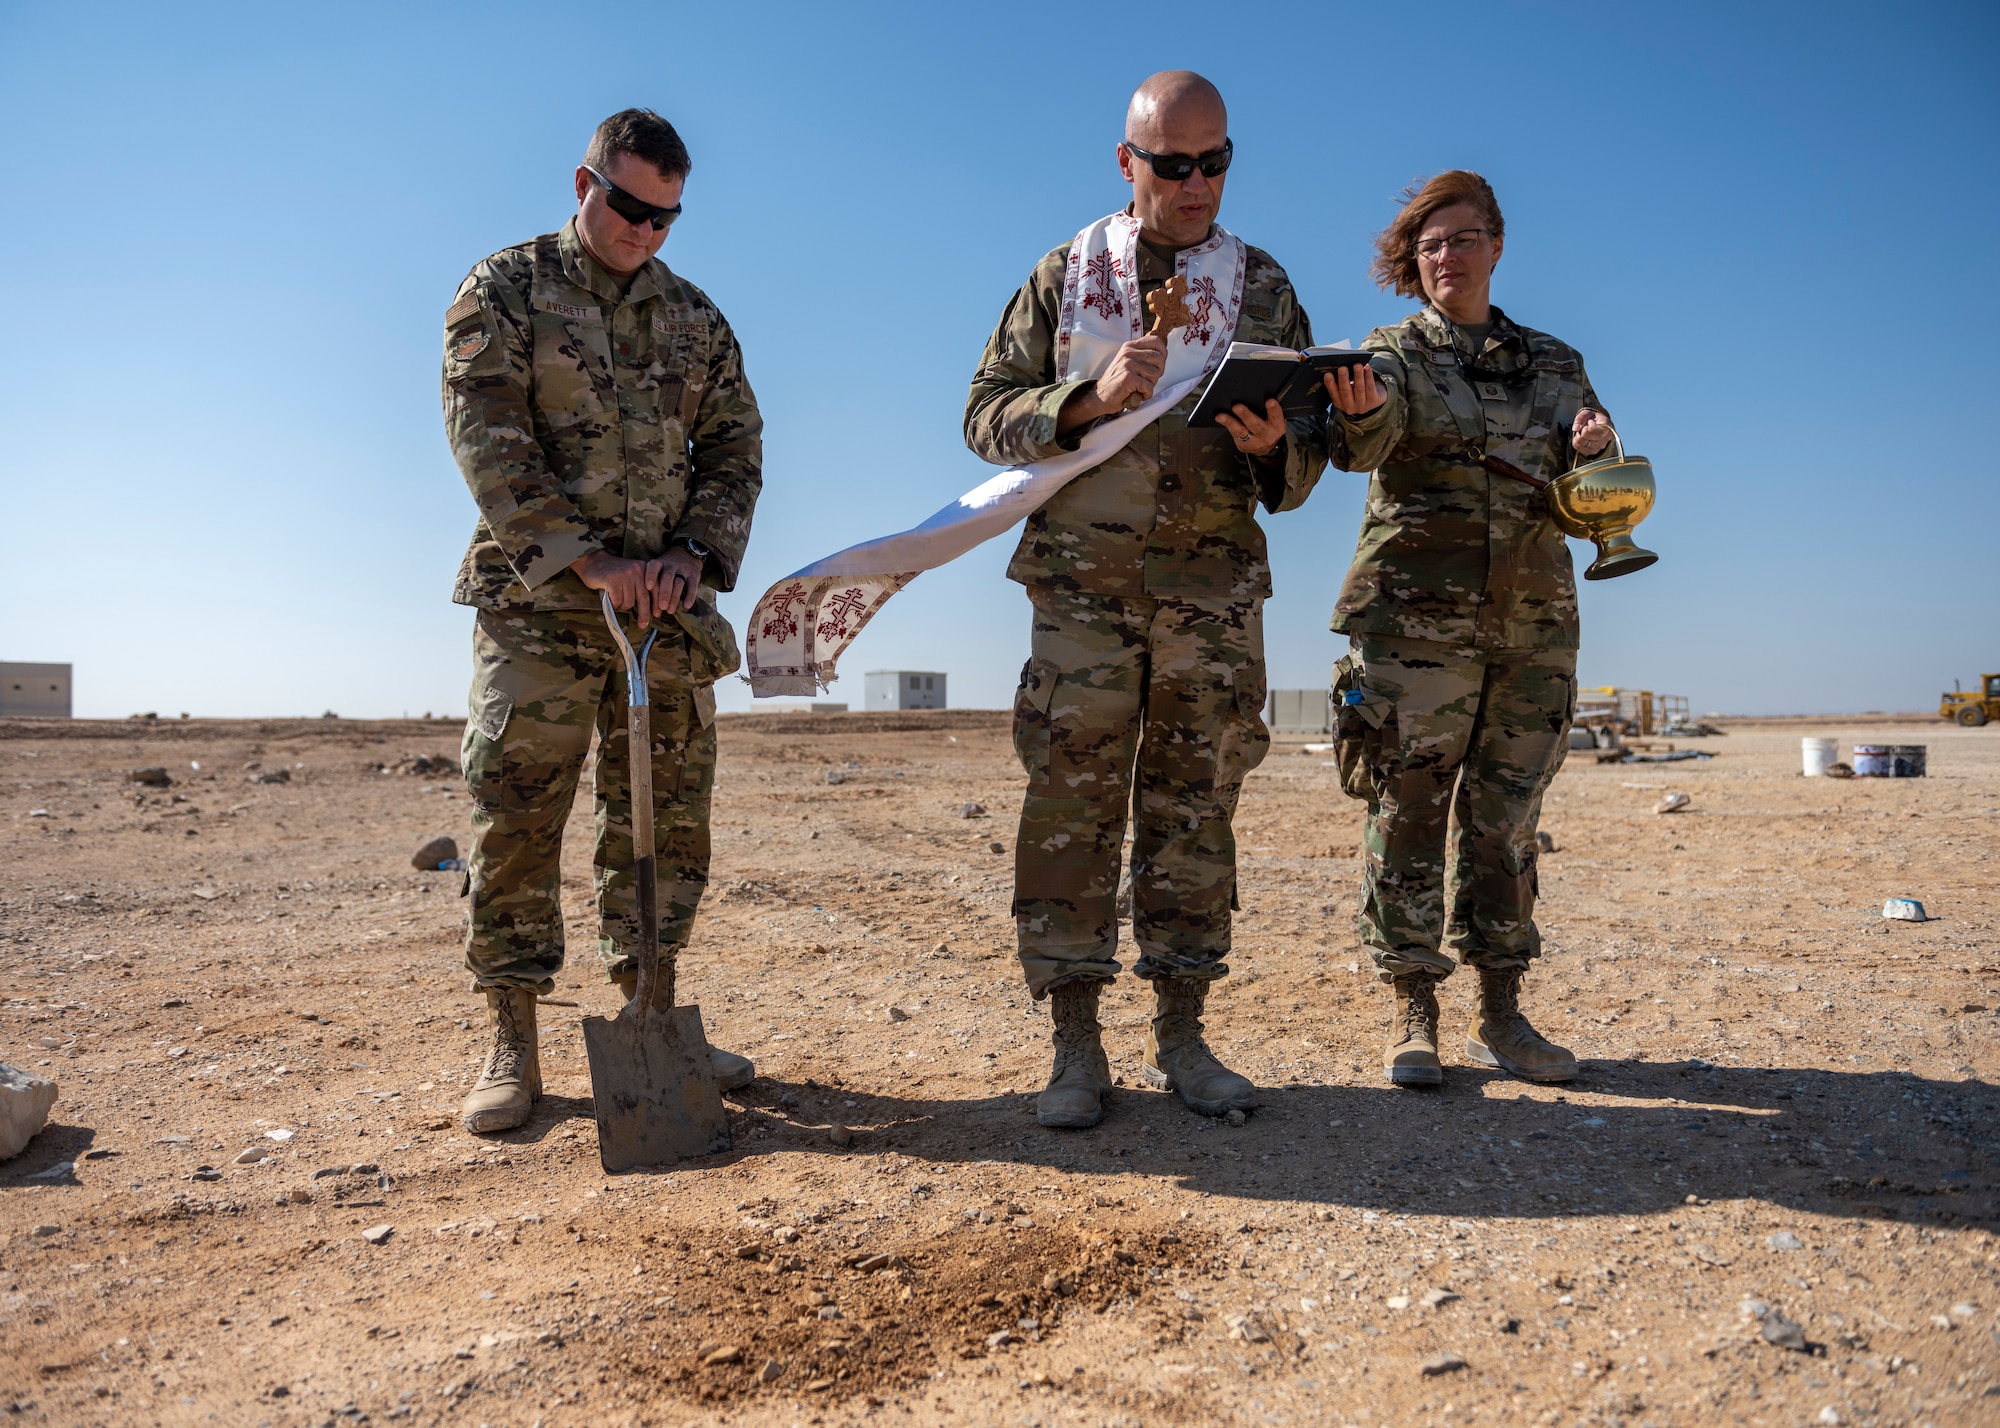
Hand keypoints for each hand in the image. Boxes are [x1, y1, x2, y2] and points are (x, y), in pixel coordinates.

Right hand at [570, 547, 703, 629]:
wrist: (591, 562)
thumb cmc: (611, 574)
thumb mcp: (630, 578)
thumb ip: (641, 589)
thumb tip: (653, 609)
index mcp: (646, 570)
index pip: (656, 592)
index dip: (657, 605)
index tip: (660, 615)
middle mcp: (639, 571)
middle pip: (645, 600)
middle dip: (645, 614)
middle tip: (646, 625)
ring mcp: (627, 575)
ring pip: (630, 603)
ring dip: (623, 606)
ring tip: (616, 600)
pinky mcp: (615, 580)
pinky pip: (618, 601)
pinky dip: (614, 603)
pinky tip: (609, 596)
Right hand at [1089, 334, 1168, 414]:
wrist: (1100, 396)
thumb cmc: (1117, 382)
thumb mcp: (1128, 362)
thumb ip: (1142, 356)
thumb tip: (1162, 355)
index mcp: (1130, 346)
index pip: (1156, 341)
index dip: (1162, 354)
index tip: (1157, 364)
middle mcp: (1129, 352)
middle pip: (1160, 359)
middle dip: (1157, 373)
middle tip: (1145, 380)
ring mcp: (1128, 364)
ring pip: (1155, 374)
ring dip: (1150, 385)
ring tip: (1138, 386)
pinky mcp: (1128, 377)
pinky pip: (1149, 387)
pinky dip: (1145, 394)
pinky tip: (1136, 394)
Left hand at [1214, 397, 1287, 457]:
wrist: (1265, 449)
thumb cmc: (1268, 427)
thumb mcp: (1274, 420)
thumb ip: (1268, 410)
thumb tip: (1254, 393)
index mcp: (1277, 425)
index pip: (1276, 416)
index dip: (1273, 409)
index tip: (1269, 401)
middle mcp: (1266, 434)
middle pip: (1256, 424)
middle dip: (1246, 415)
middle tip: (1237, 407)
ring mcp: (1254, 441)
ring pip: (1241, 431)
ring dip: (1230, 422)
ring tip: (1221, 416)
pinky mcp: (1243, 445)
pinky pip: (1233, 434)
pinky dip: (1227, 425)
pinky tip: (1220, 418)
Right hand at [1323, 363, 1384, 416]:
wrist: (1374, 399)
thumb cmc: (1356, 390)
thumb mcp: (1347, 389)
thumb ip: (1342, 382)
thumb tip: (1339, 366)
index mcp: (1339, 403)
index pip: (1333, 393)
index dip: (1330, 384)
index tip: (1328, 374)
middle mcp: (1349, 407)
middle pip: (1346, 392)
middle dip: (1344, 379)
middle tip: (1342, 368)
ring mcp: (1362, 406)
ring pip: (1359, 389)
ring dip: (1358, 376)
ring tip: (1357, 365)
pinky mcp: (1374, 401)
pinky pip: (1370, 387)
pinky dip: (1368, 376)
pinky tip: (1366, 367)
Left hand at [1572, 408, 1613, 456]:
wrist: (1597, 426)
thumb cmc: (1593, 418)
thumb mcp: (1587, 413)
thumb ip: (1581, 418)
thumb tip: (1575, 429)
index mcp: (1607, 424)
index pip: (1599, 430)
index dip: (1591, 426)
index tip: (1590, 422)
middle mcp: (1606, 437)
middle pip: (1586, 435)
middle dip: (1582, 430)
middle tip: (1585, 426)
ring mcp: (1600, 446)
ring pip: (1581, 442)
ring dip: (1579, 436)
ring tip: (1584, 432)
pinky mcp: (1593, 451)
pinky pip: (1579, 448)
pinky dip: (1577, 442)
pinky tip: (1583, 438)